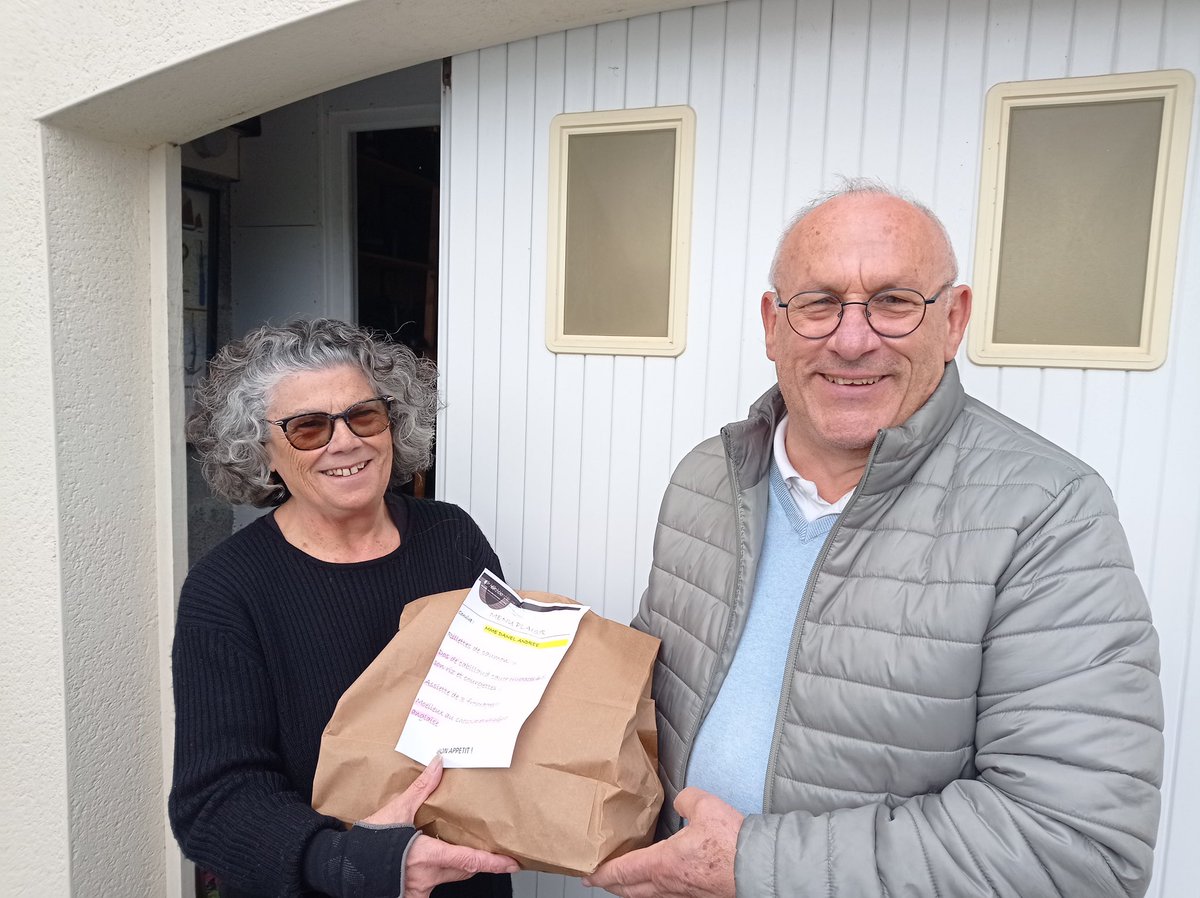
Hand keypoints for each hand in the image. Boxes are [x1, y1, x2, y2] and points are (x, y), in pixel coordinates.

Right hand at [361, 755, 518, 897]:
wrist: (341, 866)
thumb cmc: (367, 842)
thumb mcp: (396, 811)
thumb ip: (421, 789)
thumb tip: (438, 764)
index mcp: (427, 855)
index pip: (469, 861)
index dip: (493, 863)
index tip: (512, 863)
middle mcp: (426, 876)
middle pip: (463, 870)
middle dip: (479, 862)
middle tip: (494, 854)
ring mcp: (418, 889)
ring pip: (449, 877)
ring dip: (458, 866)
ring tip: (463, 852)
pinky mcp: (409, 894)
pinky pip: (432, 884)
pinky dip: (439, 872)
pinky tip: (433, 862)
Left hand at [583, 787, 742, 897]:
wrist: (759, 869)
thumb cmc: (731, 844)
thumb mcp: (704, 806)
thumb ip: (686, 799)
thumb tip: (682, 800)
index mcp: (662, 864)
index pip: (623, 871)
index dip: (603, 873)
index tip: (588, 874)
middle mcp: (669, 884)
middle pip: (631, 890)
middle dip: (612, 884)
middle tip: (600, 879)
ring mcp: (685, 893)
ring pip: (649, 895)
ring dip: (633, 888)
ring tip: (626, 880)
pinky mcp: (700, 895)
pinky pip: (668, 895)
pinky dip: (654, 889)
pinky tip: (661, 880)